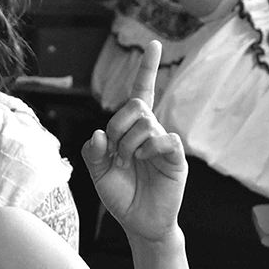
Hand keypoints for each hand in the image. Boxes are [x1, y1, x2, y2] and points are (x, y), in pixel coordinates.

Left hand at [81, 41, 186, 242]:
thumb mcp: (98, 174)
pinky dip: (150, 149)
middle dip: (118, 127)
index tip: (154, 45)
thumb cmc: (121, 196)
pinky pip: (166, 140)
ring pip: (146, 122)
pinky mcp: (176, 158)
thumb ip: (92, 153)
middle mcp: (150, 131)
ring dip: (130, 144)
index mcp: (131, 130)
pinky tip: (145, 162)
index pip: (140, 92)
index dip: (147, 69)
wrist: (140, 224)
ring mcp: (163, 143)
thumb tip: (97, 134)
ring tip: (130, 164)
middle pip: (135, 106)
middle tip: (117, 153)